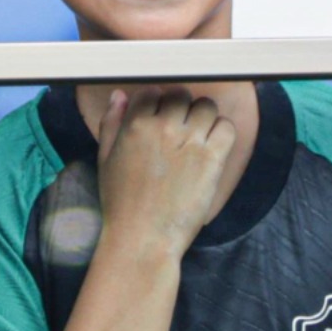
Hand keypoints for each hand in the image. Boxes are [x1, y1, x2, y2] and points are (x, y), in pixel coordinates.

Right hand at [96, 87, 235, 256]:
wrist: (142, 238)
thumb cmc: (120, 203)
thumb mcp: (105, 160)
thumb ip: (111, 123)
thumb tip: (120, 95)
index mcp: (134, 126)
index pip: (152, 92)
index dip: (156, 103)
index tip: (159, 118)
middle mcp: (163, 128)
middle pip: (181, 95)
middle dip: (180, 108)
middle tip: (179, 129)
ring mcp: (190, 142)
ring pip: (207, 106)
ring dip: (203, 117)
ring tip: (196, 138)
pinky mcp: (212, 158)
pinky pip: (226, 127)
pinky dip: (221, 133)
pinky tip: (211, 148)